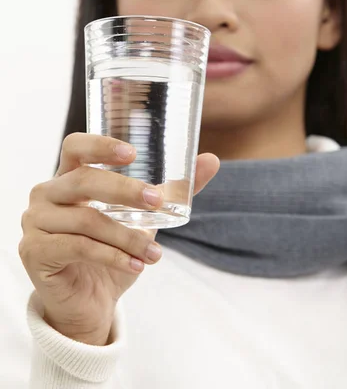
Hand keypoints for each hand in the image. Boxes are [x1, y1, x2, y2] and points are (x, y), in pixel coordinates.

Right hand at [19, 133, 218, 344]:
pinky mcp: (35, 251)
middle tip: (157, 202)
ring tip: (154, 253)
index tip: (133, 153)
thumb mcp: (143, 218)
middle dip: (125, 191)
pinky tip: (136, 265)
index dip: (101, 145)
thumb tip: (210, 161)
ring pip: (86, 220)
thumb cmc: (113, 250)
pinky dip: (113, 256)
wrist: (90, 302)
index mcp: (68, 176)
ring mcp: (35, 222)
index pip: (75, 146)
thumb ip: (172, 191)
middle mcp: (46, 194)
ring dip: (127, 236)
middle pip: (84, 181)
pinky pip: (78, 248)